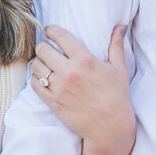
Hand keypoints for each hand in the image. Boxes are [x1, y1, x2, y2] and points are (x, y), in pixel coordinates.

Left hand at [32, 25, 131, 151]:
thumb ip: (116, 45)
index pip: (60, 36)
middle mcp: (69, 73)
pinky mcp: (53, 102)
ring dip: (38, 62)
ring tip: (44, 63)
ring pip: (36, 66)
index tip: (51, 31)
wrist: (110, 128)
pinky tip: (43, 79)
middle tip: (47, 48)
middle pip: (42, 49)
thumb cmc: (117, 97)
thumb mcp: (119, 69)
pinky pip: (35, 84)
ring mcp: (59, 88)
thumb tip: (120, 26)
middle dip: (43, 46)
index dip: (52, 30)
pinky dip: (36, 79)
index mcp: (85, 61)